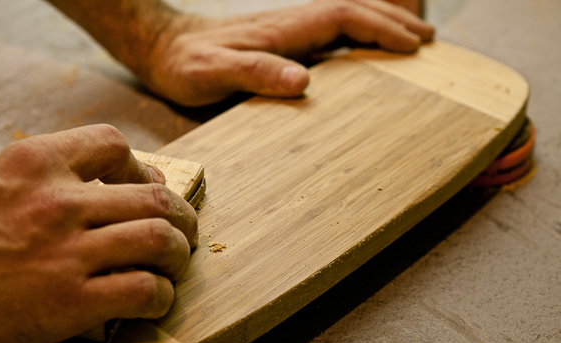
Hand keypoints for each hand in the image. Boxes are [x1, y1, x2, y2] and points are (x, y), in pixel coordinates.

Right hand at [0, 124, 197, 342]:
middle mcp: (56, 201)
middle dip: (182, 217)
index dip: (143, 165)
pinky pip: (142, 290)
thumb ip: (42, 179)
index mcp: (33, 163)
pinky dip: (160, 296)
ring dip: (179, 254)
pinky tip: (154, 300)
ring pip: (159, 239)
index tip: (150, 185)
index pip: (111, 143)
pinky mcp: (67, 303)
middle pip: (154, 196)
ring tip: (176, 265)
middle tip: (184, 232)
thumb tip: (97, 186)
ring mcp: (64, 252)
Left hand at [143, 0, 434, 105]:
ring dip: (380, 22)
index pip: (343, 17)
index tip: (413, 45)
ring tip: (412, 38)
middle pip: (352, 10)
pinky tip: (365, 48)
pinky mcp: (282, 43)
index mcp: (283, 30)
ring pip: (345, 17)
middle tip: (428, 41)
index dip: (381, 27)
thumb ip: (255, 72)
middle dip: (393, 21)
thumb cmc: (186, 65)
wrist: (164, 49)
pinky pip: (331, 32)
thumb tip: (304, 82)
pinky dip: (357, 35)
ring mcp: (287, 32)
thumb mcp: (213, 72)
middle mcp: (291, 25)